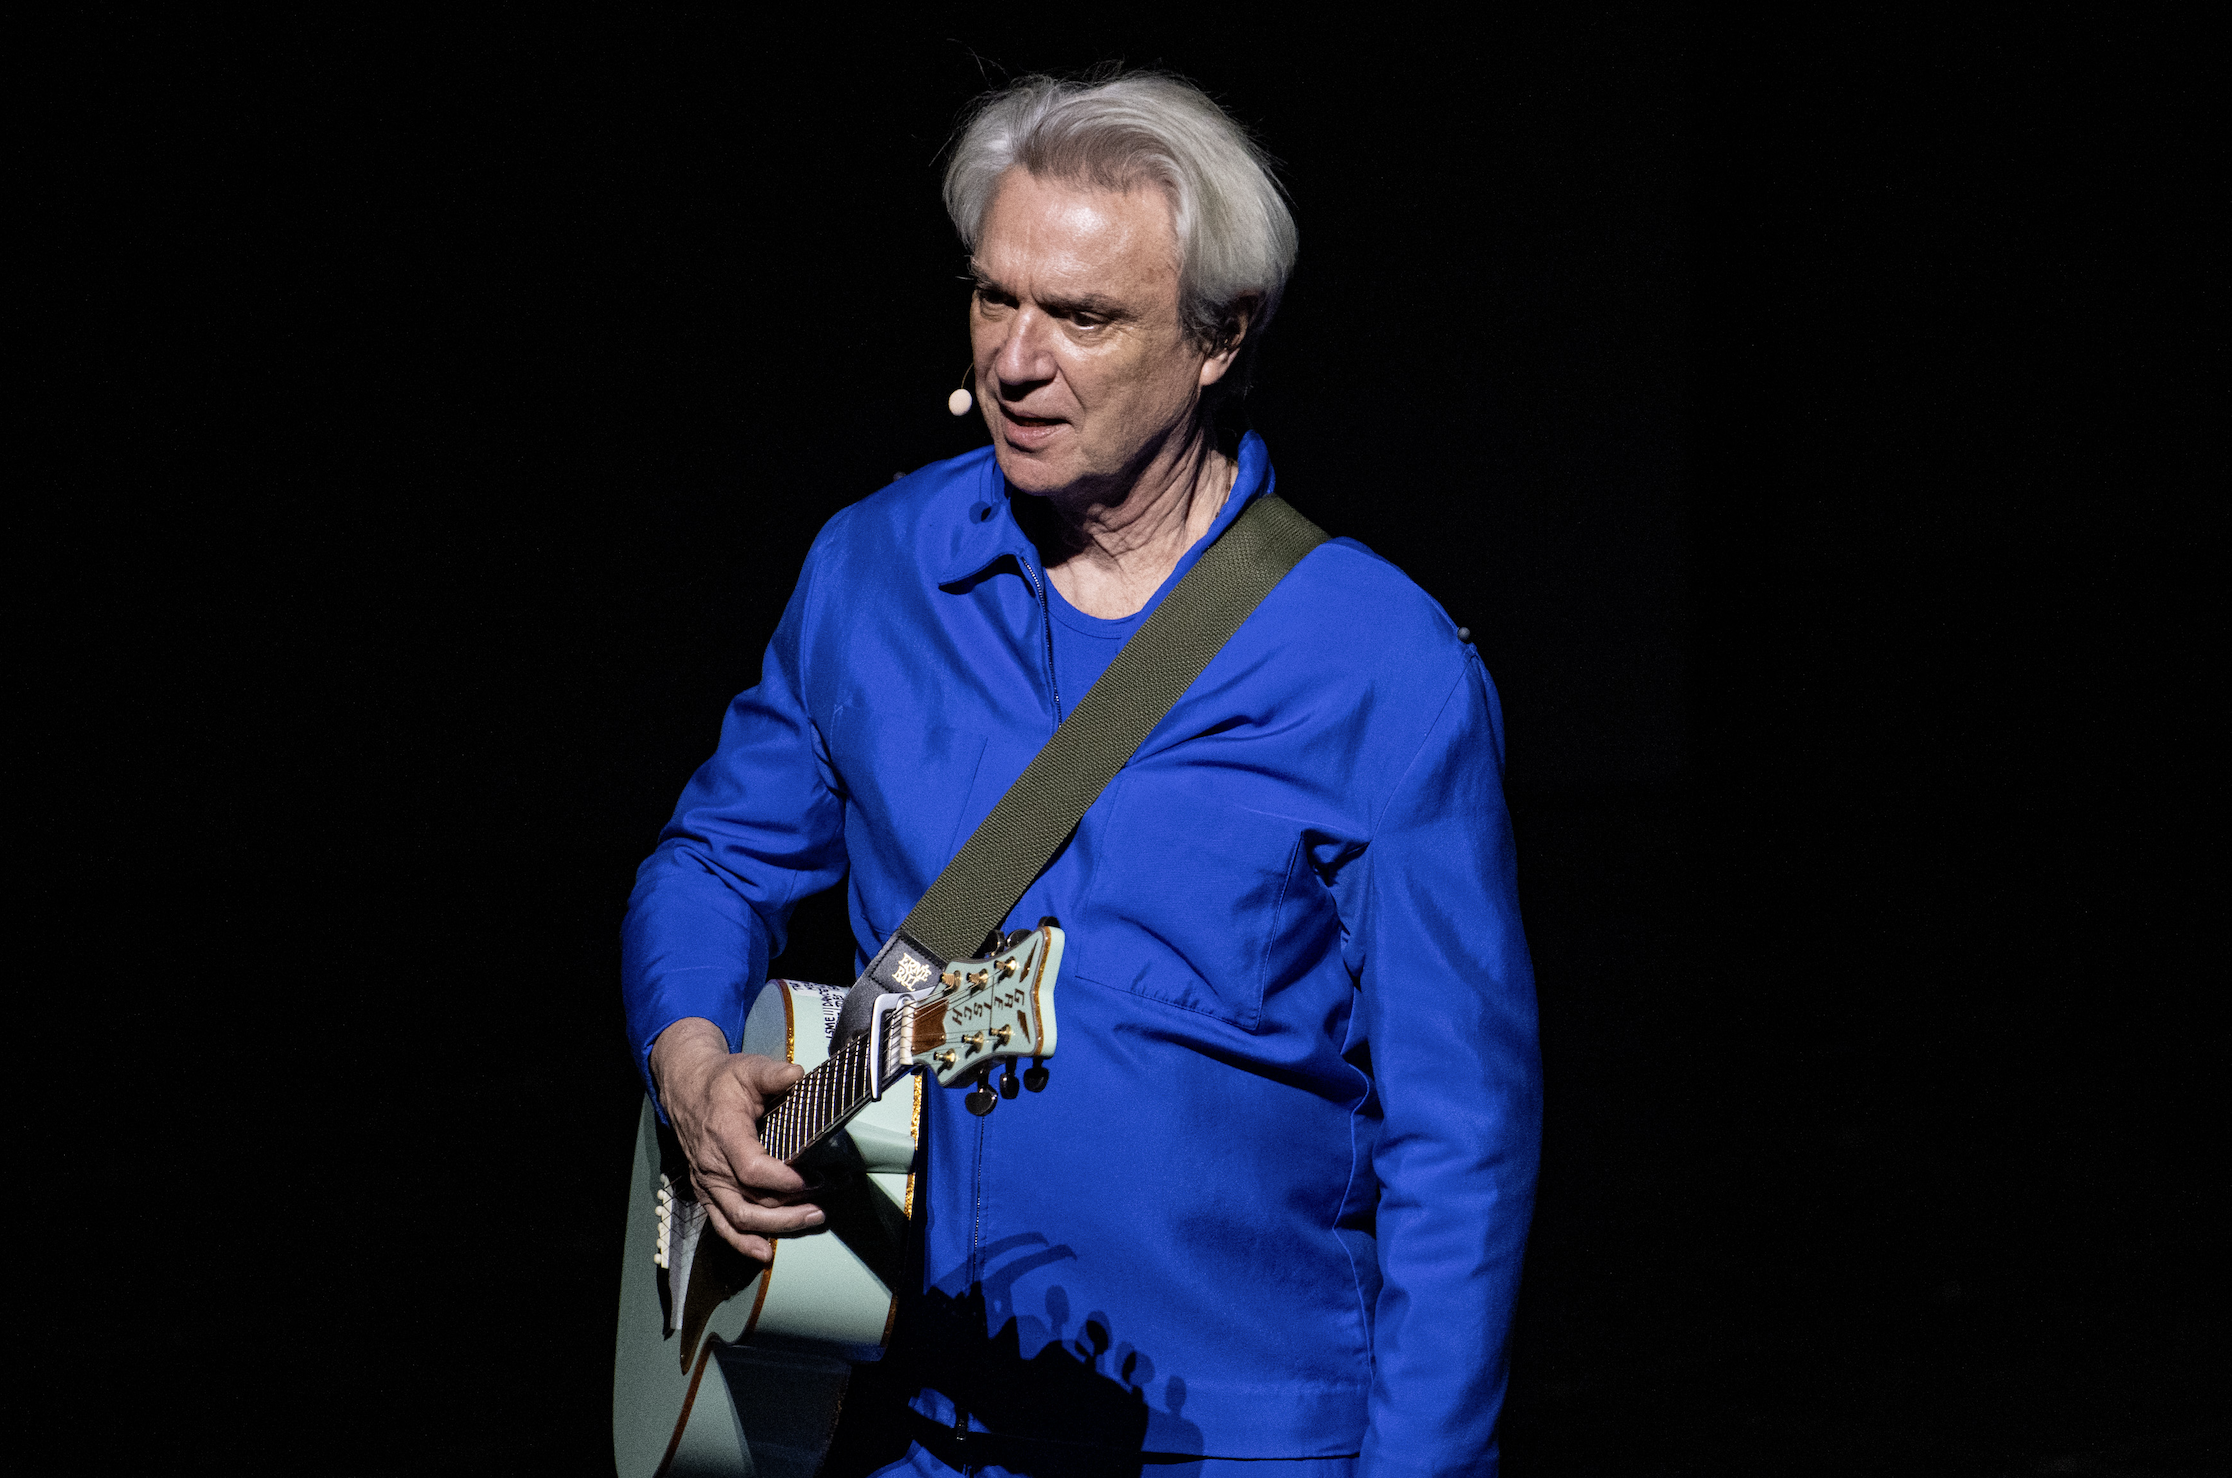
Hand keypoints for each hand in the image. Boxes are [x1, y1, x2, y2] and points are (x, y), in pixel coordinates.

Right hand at [649, 1017, 825, 1259]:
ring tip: (810, 1221)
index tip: (812, 1181)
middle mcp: (712, 1165)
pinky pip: (722, 1225)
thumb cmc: (721, 1081)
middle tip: (821, 1208)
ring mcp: (708, 1183)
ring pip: (739, 1219)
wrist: (687, 1090)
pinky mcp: (707, 1192)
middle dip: (789, 1212)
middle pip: (749, 1203)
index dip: (783, 1180)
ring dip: (776, 1228)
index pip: (752, 1168)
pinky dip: (743, 1243)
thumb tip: (797, 1074)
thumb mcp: (747, 1068)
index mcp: (724, 1134)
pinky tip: (765, 1253)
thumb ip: (773, 1073)